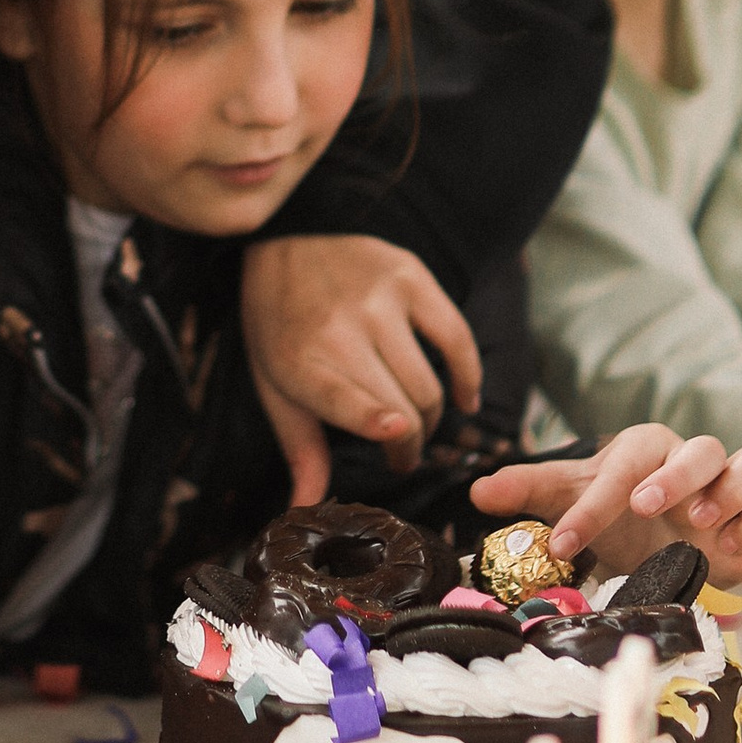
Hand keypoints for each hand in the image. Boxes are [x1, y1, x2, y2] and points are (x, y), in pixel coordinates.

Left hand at [240, 234, 481, 502]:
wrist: (289, 235)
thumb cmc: (279, 321)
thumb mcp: (273, 383)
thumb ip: (299, 447)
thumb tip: (305, 507)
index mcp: (300, 360)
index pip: (343, 394)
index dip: (374, 417)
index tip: (396, 434)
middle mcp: (342, 329)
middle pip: (401, 407)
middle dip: (408, 448)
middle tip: (401, 459)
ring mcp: (380, 302)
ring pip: (429, 384)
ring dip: (431, 420)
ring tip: (417, 429)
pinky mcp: (411, 279)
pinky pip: (456, 337)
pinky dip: (467, 375)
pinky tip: (465, 399)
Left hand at [470, 423, 741, 583]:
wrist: (658, 544)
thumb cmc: (615, 516)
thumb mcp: (569, 500)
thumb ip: (527, 491)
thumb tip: (478, 492)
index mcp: (646, 449)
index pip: (626, 463)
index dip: (593, 503)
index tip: (564, 543)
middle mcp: (694, 460)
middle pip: (704, 447)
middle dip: (677, 476)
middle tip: (645, 508)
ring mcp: (732, 487)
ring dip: (731, 490)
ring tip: (699, 524)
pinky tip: (732, 547)